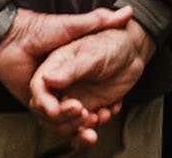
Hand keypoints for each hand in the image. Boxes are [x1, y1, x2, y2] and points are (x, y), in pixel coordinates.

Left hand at [0, 6, 133, 113]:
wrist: (10, 37)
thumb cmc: (41, 29)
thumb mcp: (75, 26)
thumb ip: (99, 21)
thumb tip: (128, 12)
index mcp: (72, 69)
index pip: (93, 92)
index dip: (105, 103)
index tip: (114, 106)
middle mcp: (62, 84)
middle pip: (80, 110)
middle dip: (93, 118)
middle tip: (102, 116)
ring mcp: (47, 94)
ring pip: (65, 118)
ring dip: (77, 123)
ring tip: (89, 118)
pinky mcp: (32, 102)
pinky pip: (47, 120)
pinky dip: (60, 124)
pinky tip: (72, 123)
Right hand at [30, 20, 155, 145]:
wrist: (132, 49)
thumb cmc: (111, 43)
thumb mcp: (93, 54)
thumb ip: (71, 69)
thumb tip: (47, 79)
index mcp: (55, 67)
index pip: (39, 89)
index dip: (43, 102)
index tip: (55, 111)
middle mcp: (61, 86)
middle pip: (48, 113)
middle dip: (64, 119)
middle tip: (84, 113)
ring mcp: (74, 99)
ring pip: (65, 125)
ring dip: (79, 129)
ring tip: (99, 117)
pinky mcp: (88, 109)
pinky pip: (83, 128)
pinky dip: (93, 129)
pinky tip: (109, 112)